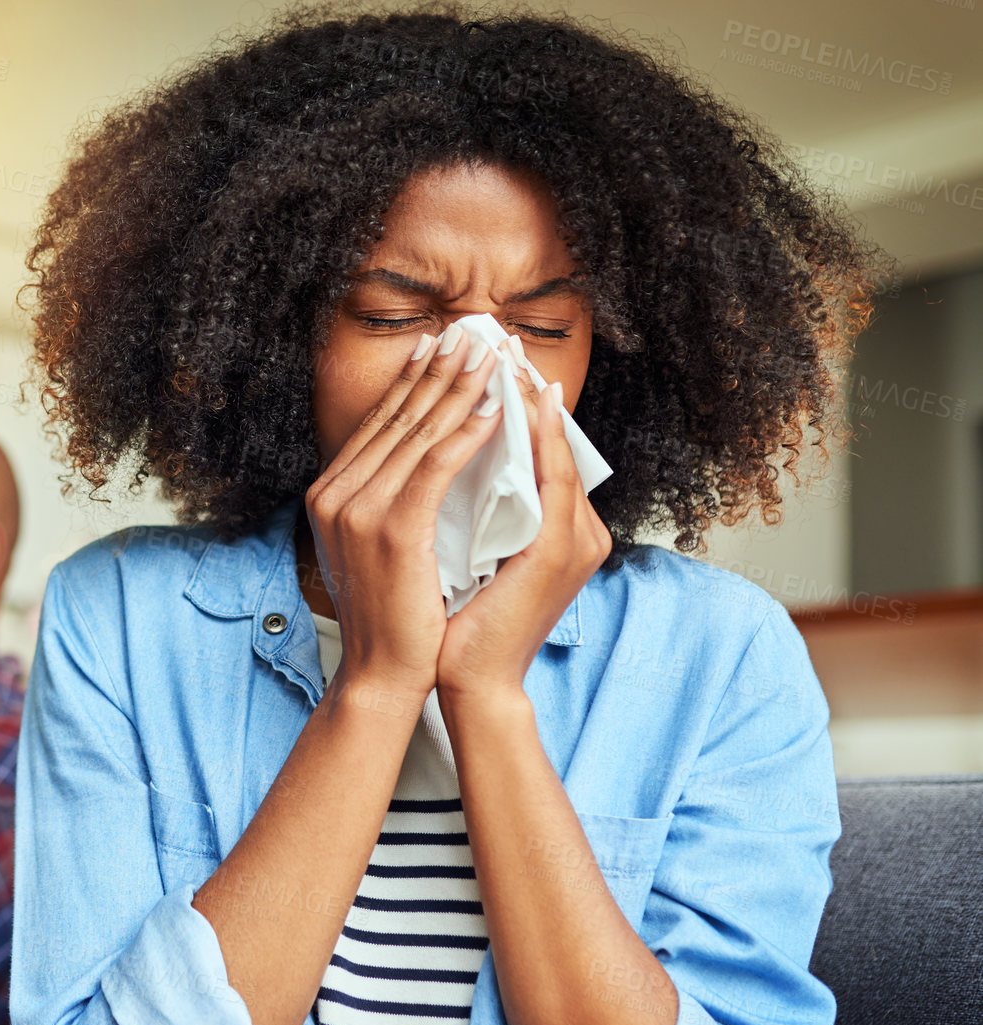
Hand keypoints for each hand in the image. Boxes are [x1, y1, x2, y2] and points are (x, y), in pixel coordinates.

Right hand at [305, 324, 504, 701]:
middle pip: (395, 418)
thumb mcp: (376, 549)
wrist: (382, 672)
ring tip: (490, 357)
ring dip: (459, 389)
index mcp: (329, 495)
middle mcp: (335, 494)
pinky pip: (435, 466)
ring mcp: (358, 510)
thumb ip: (386, 503)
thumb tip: (419, 464)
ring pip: (417, 433)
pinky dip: (467, 434)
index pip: (378, 425)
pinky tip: (494, 411)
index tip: (438, 349)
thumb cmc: (391, 618)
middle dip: (438, 371)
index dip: (411, 383)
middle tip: (470, 333)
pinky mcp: (392, 528)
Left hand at [436, 354, 611, 701]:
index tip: (488, 361)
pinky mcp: (561, 550)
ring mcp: (576, 539)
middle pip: (553, 442)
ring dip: (529, 399)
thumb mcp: (472, 555)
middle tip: (494, 336)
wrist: (471, 680)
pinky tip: (522, 402)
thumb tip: (453, 466)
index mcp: (560, 530)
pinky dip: (539, 437)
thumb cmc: (463, 625)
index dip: (517, 404)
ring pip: (556, 451)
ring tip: (505, 352)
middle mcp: (579, 529)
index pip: (540, 451)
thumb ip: (479, 513)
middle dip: (520, 387)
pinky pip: (552, 478)